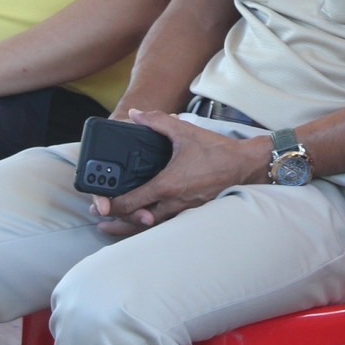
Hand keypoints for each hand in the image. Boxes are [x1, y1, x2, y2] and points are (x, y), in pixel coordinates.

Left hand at [89, 109, 269, 235]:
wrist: (245, 166)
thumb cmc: (216, 151)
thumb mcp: (185, 131)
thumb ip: (157, 121)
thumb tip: (136, 114)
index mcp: (167, 185)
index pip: (130, 203)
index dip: (111, 205)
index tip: (99, 203)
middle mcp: (172, 204)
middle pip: (136, 222)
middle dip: (116, 223)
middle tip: (100, 221)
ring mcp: (183, 213)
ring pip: (151, 228)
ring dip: (131, 229)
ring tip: (114, 228)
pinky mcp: (191, 215)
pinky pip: (165, 226)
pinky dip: (150, 227)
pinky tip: (144, 223)